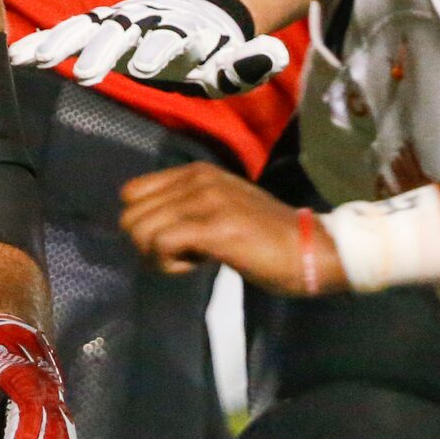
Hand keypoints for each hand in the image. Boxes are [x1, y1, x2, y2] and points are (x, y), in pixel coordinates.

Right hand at [10, 0, 290, 97]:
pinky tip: (18, 56)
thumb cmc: (215, 53)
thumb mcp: (235, 63)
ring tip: (35, 58)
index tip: (149, 65)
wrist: (198, 18)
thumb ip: (249, 64)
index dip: (160, 49)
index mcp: (182, 33)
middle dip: (105, 49)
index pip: (170, 40)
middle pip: (123, 32)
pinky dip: (45, 42)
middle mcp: (148, 22)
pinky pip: (69, 32)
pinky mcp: (101, 26)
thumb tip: (276, 53)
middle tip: (87, 71)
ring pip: (89, 27)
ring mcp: (121, 22)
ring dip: (63, 42)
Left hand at [119, 162, 338, 294]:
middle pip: (130, 216)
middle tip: (182, 253)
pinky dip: (170, 264)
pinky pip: (161, 245)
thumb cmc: (267, 236)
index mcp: (196, 172)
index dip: (144, 222)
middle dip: (148, 244)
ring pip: (140, 230)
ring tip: (192, 259)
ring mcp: (206, 201)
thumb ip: (187, 206)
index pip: (131, 192)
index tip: (174, 237)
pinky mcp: (214, 228)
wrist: (310, 250)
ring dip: (159, 256)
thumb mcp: (221, 206)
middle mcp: (197, 179)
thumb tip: (148, 225)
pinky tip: (197, 266)